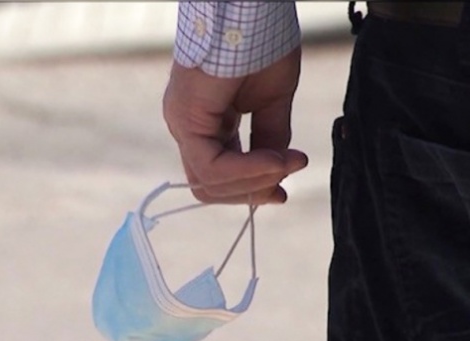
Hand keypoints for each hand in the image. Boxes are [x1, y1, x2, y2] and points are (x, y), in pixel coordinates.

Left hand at [162, 47, 307, 204]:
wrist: (254, 9)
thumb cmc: (262, 42)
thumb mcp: (272, 101)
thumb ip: (269, 138)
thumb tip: (277, 171)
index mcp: (206, 122)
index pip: (219, 174)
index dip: (250, 189)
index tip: (281, 192)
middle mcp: (188, 126)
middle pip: (208, 186)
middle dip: (249, 193)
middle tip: (283, 189)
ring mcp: (182, 122)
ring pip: (207, 182)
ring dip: (253, 182)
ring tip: (287, 164)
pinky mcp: (186, 118)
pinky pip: (211, 165)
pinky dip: (247, 170)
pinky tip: (276, 161)